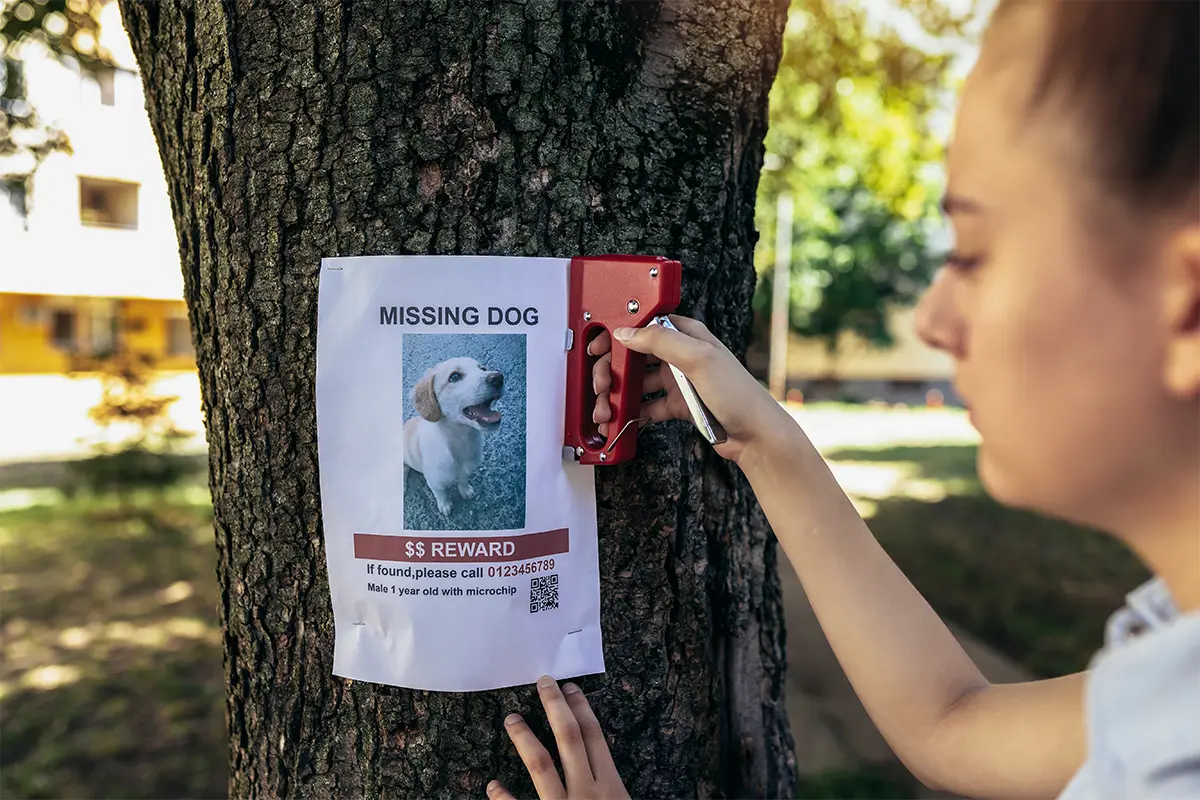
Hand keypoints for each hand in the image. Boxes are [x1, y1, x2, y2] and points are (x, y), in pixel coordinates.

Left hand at [488, 676, 628, 799]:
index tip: (569, 687)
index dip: (581, 708)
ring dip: (524, 738)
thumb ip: (611, 786)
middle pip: (569, 738)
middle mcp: (587, 792)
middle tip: (543, 683)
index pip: (593, 737)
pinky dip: (503, 797)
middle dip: (556, 707)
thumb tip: (597, 760)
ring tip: (512, 719)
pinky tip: (493, 785)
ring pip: (542, 765)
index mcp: (610, 785)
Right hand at [589, 314, 785, 465]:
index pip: (645, 326)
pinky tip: (621, 420)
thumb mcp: (699, 359)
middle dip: (614, 369)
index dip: (620, 334)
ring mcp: (679, 381)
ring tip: (606, 409)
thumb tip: (627, 332)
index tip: (599, 347)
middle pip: (635, 356)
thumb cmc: (738, 394)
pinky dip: (632, 412)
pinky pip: (647, 405)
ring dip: (619, 394)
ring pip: (638, 383)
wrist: (756, 435)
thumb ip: (660, 341)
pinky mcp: (679, 405)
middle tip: (601, 385)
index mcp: (687, 336)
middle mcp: (680, 356)